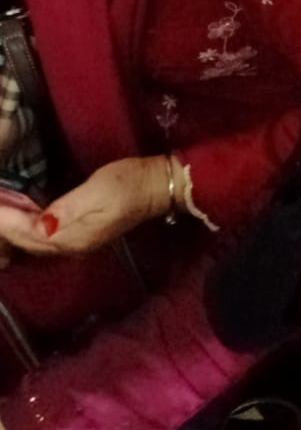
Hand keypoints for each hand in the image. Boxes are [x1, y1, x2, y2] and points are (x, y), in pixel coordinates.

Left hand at [0, 155, 182, 256]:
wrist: (156, 188)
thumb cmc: (128, 183)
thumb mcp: (98, 190)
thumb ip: (68, 209)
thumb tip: (41, 227)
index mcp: (74, 236)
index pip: (30, 234)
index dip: (8, 222)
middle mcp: (72, 246)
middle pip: (28, 244)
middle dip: (6, 230)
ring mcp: (77, 243)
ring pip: (34, 244)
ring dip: (13, 233)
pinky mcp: (79, 235)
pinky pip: (44, 239)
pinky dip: (27, 231)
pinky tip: (19, 221)